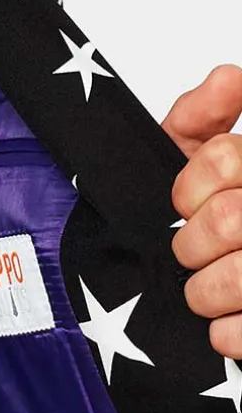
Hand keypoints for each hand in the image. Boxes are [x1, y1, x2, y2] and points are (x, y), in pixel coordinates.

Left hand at [165, 63, 241, 356]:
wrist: (183, 288)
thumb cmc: (196, 214)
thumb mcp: (188, 157)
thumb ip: (202, 117)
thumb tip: (229, 77)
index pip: (227, 159)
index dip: (190, 187)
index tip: (181, 205)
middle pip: (230, 219)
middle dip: (192, 244)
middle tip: (187, 255)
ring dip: (207, 292)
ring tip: (202, 295)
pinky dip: (231, 335)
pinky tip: (222, 330)